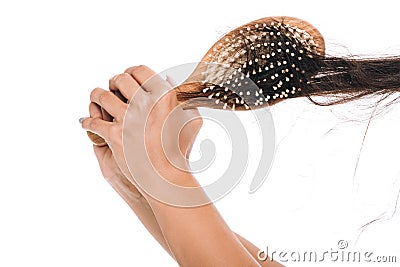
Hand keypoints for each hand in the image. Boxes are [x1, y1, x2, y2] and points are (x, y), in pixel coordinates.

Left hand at [82, 65, 202, 187]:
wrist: (168, 176)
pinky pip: (93, 122)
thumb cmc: (180, 149)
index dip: (130, 72)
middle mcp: (145, 104)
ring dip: (96, 95)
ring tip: (96, 98)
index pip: (140, 70)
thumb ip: (181, 97)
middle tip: (112, 88)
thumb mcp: (191, 119)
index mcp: (164, 96)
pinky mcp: (115, 135)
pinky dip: (88, 122)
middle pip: (119, 79)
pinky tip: (87, 123)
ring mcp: (128, 119)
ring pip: (102, 96)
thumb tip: (166, 79)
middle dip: (113, 82)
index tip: (127, 78)